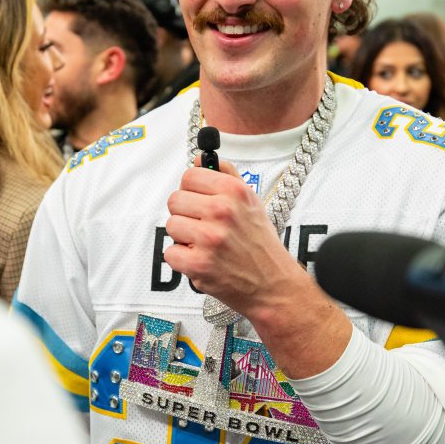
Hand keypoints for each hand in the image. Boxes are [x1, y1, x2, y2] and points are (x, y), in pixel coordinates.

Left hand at [162, 155, 307, 317]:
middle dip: (186, 214)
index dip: (191, 189)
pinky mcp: (198, 264)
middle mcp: (222, 211)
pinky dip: (182, 260)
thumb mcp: (251, 201)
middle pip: (175, 200)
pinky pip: (170, 253)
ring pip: (171, 226)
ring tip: (204, 244)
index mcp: (234, 191)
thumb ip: (226, 175)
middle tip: (203, 226)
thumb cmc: (260, 244)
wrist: (273, 284)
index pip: (189, 175)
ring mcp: (209, 238)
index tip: (199, 200)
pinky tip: (201, 260)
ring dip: (184, 237)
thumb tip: (199, 159)